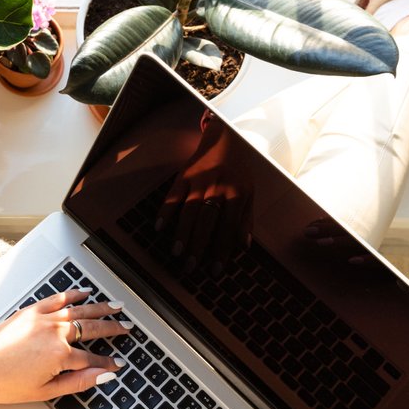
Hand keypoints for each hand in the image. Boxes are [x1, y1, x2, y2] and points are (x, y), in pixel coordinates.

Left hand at [0, 291, 128, 408]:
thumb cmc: (4, 385)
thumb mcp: (46, 391)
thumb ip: (78, 382)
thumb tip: (102, 377)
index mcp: (60, 355)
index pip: (93, 359)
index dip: (107, 363)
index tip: (117, 364)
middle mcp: (54, 332)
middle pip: (91, 329)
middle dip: (113, 329)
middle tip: (127, 327)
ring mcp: (41, 319)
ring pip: (78, 310)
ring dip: (99, 308)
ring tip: (115, 306)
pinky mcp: (28, 312)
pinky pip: (56, 299)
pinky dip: (72, 294)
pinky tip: (83, 293)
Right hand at [155, 114, 253, 271]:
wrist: (225, 138)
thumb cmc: (239, 170)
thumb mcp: (250, 192)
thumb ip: (246, 219)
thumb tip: (244, 246)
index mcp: (236, 194)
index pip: (228, 228)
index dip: (222, 251)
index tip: (216, 270)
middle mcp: (217, 188)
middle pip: (206, 222)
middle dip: (199, 247)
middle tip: (191, 268)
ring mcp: (198, 181)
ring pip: (189, 211)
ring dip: (182, 233)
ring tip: (177, 253)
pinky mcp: (183, 176)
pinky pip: (172, 196)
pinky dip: (165, 211)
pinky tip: (159, 228)